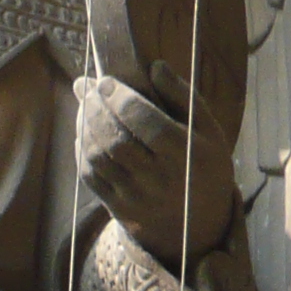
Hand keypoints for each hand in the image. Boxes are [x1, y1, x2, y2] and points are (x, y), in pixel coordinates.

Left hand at [75, 70, 237, 267]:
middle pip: (115, 138)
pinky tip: (84, 132)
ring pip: (99, 156)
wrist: (201, 224)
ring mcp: (137, 196)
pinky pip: (91, 176)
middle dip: (95, 107)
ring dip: (85, 125)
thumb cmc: (203, 165)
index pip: (145, 121)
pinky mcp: (120, 209)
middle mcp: (160, 178)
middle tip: (85, 85)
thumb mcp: (208, 130)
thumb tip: (155, 66)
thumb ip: (183, 96)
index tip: (105, 80)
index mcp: (186, 154)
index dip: (120, 98)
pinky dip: (82, 150)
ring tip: (84, 105)